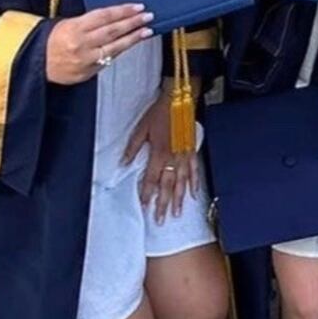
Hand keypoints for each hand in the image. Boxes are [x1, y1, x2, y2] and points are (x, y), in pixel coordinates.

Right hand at [45, 4, 151, 84]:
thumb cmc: (52, 40)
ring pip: (114, 47)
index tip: (137, 7)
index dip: (123, 11)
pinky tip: (131, 44)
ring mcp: (86, 60)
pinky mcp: (88, 72)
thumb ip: (90, 21)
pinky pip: (108, 60)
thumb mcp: (68, 23)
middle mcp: (82, 44)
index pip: (104, 16)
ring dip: (133, 38)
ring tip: (146, 31)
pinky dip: (121, 51)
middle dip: (132, 23)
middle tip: (148, 16)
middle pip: (112, 31)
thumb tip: (115, 15)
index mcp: (76, 28)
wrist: (36, 64)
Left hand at [125, 91, 197, 218]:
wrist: (178, 99)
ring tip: (176, 213)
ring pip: (182, 182)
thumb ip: (132, 147)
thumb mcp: (141, 128)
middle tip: (160, 220)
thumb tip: (123, 163)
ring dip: (178, 198)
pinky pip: (194, 170)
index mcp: (158, 153)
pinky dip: (194, 182)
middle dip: (163, 204)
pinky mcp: (192, 150)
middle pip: (167, 185)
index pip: (151, 179)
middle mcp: (172, 158)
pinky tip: (193, 194)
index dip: (147, 194)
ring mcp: (184, 155)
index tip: (144, 206)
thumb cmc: (159, 113)